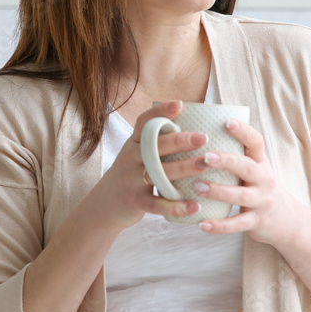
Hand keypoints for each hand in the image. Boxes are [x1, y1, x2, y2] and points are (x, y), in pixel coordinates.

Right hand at [88, 100, 208, 233]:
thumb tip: (193, 129)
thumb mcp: (137, 154)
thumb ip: (156, 144)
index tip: (180, 104)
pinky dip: (177, 206)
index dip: (160, 112)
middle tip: (203, 137)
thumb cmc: (131, 174)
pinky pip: (158, 204)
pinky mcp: (135, 201)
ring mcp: (131, 180)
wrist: (104, 204)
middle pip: (154, 146)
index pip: (144, 122)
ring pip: (159, 173)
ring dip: (184, 168)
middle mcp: (130, 158)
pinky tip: (195, 206)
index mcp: (133, 143)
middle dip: (180, 140)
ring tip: (205, 164)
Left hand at [193, 118, 303, 246]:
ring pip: (241, 196)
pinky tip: (201, 224)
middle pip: (248, 168)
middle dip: (227, 161)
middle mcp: (264, 180)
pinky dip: (219, 225)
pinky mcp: (257, 222)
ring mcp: (262, 202)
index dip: (243, 131)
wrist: (286, 220)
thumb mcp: (255, 169)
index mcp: (261, 163)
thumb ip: (237, 155)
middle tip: (205, 157)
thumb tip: (203, 134)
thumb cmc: (260, 188)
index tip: (227, 121)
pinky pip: (237, 224)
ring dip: (218, 192)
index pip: (256, 143)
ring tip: (197, 187)